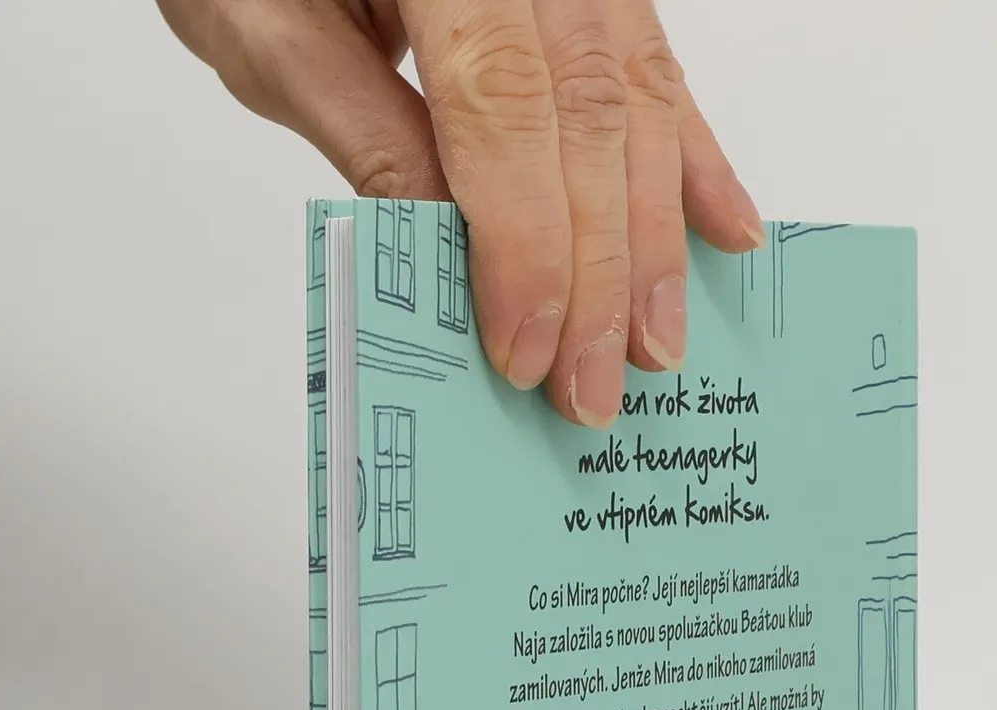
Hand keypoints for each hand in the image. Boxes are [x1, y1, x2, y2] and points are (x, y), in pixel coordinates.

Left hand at [154, 0, 763, 427]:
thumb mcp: (271, 32)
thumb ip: (370, 137)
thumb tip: (459, 266)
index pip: (503, 104)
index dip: (527, 241)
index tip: (528, 350)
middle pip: (591, 114)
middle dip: (601, 270)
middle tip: (596, 386)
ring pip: (638, 98)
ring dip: (654, 237)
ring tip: (656, 342)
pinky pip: (656, 64)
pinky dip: (691, 157)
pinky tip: (725, 230)